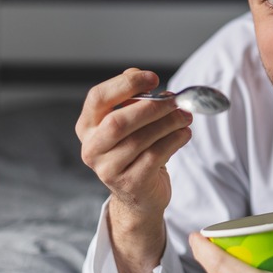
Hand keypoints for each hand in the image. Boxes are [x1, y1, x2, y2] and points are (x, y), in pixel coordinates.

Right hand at [75, 68, 192, 272]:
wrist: (139, 194)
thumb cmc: (136, 151)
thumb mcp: (131, 123)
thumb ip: (134, 100)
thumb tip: (146, 79)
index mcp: (87, 126)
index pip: (98, 98)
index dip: (126, 84)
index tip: (153, 78)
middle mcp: (92, 148)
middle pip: (118, 121)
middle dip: (152, 107)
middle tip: (176, 101)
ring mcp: (108, 170)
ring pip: (140, 139)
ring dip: (169, 123)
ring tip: (185, 116)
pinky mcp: (130, 184)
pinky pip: (155, 156)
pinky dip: (174, 140)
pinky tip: (184, 133)